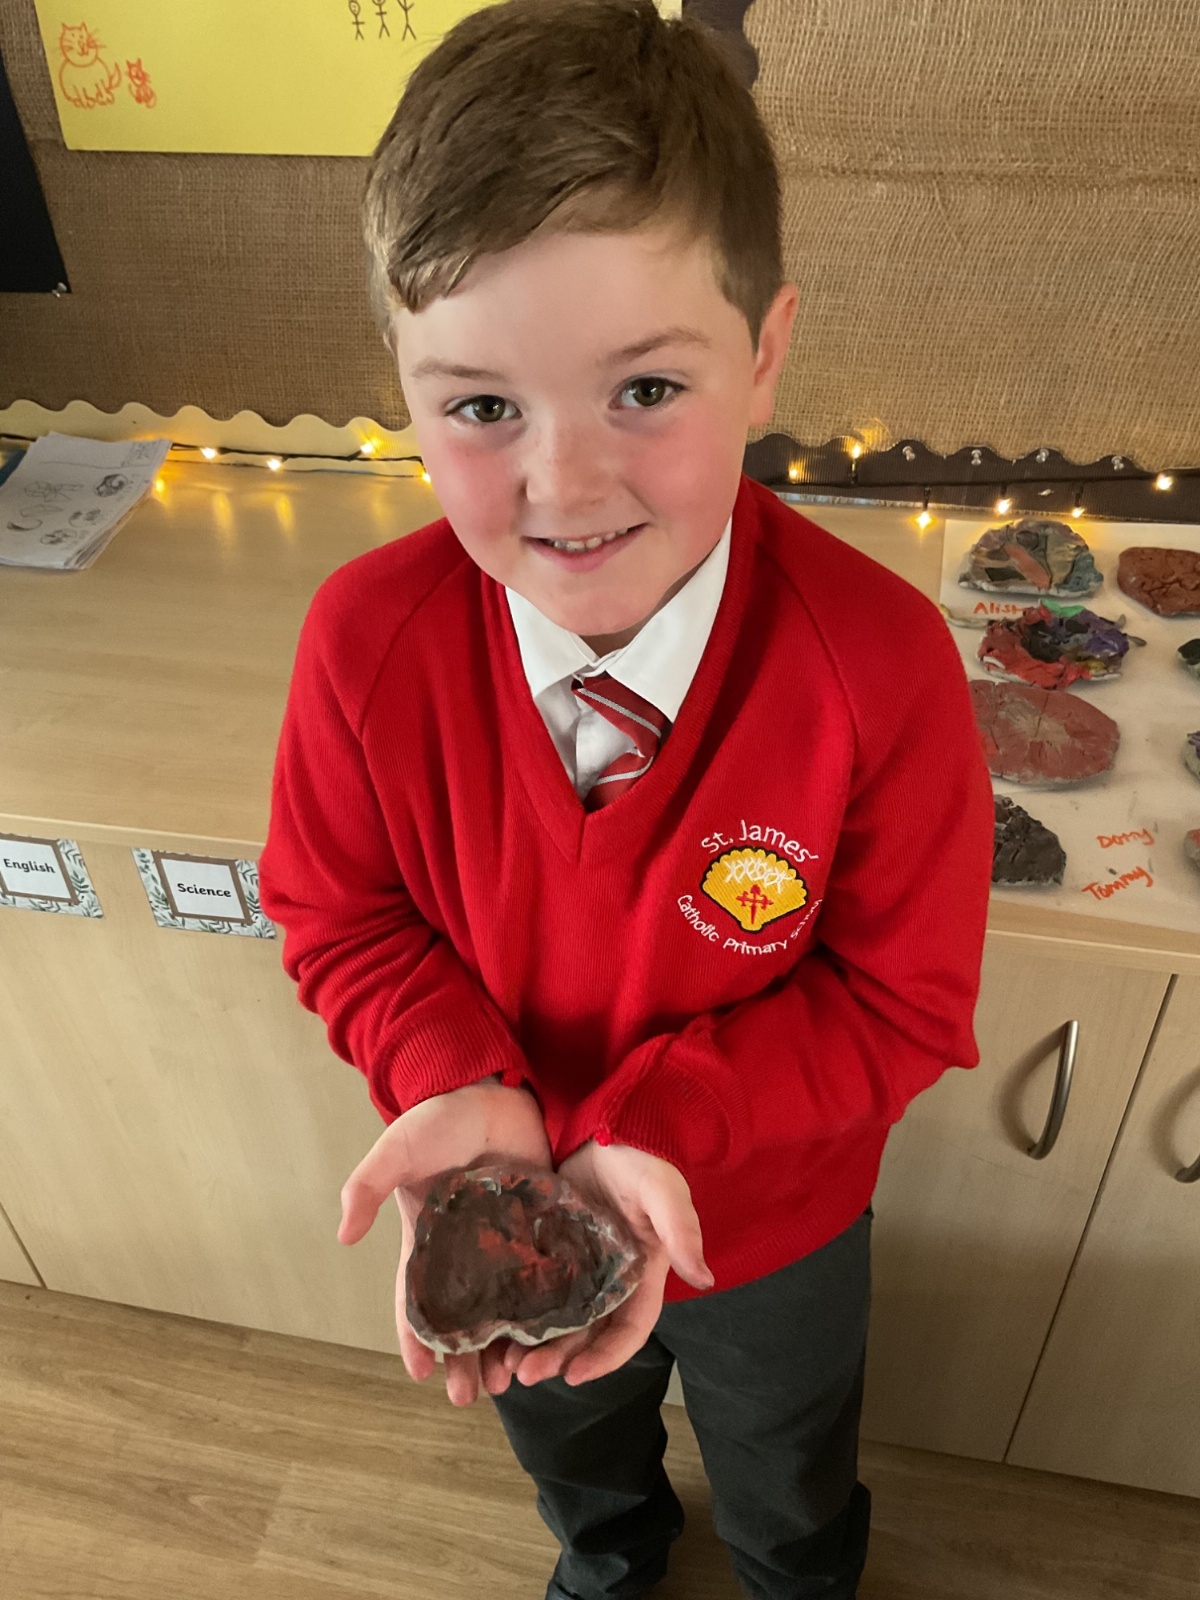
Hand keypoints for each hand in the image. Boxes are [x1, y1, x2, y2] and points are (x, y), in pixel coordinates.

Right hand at [337, 1077, 550, 1406]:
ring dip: (505, 1345)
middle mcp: (466, 1248)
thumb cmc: (437, 1118)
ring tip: (512, 1380)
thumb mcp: (397, 1150)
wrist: (490, 1084)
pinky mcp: (541, 1224)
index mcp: (428, 1238)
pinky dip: (546, 1308)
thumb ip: (367, 1186)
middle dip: (465, 1359)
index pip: (419, 1300)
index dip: (417, 1338)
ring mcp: (505, 1239)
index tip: (422, 1376)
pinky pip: (545, 1274)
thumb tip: (343, 1236)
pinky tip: (555, 1337)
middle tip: (471, 1398)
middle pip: (464, 1317)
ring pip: (505, 1307)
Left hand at [504, 1140, 712, 1389]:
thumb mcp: (661, 1189)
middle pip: (587, 1334)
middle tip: (524, 1376)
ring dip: (535, 1346)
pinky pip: (533, 1291)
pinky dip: (517, 1314)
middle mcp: (610, 1280)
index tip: (574, 1376)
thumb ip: (681, 1229)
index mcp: (641, 1273)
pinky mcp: (548, 1251)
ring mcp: (577, 1267)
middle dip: (560, 1359)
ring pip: (557, 1320)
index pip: (629, 1329)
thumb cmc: (637, 1157)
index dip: (605, 1357)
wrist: (603, 1125)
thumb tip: (704, 1278)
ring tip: (505, 1363)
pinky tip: (493, 1327)